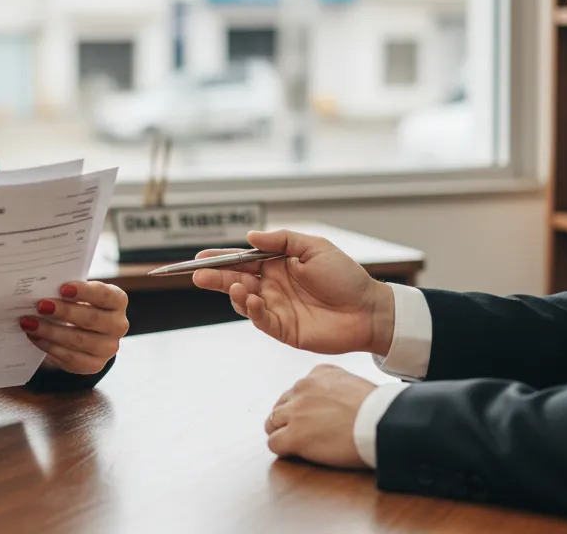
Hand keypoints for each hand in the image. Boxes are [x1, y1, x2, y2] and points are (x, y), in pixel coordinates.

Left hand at [20, 280, 127, 374]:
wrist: (85, 332)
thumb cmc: (80, 305)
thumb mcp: (80, 294)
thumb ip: (68, 290)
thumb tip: (43, 288)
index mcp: (118, 301)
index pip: (105, 295)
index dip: (85, 291)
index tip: (63, 287)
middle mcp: (118, 325)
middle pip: (91, 319)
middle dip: (64, 312)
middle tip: (40, 306)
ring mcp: (108, 348)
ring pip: (78, 340)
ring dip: (50, 331)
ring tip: (29, 322)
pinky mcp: (95, 365)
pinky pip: (70, 357)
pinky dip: (49, 346)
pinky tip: (35, 337)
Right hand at [191, 229, 394, 355]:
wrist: (369, 310)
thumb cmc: (346, 277)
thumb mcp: (314, 248)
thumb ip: (282, 241)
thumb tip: (250, 237)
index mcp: (278, 265)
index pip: (243, 260)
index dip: (221, 259)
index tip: (200, 257)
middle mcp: (273, 286)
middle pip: (236, 280)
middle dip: (215, 277)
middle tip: (197, 275)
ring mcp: (277, 308)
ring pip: (244, 301)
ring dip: (235, 293)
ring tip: (236, 286)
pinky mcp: (283, 329)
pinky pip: (261, 320)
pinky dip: (252, 310)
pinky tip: (253, 300)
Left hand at [266, 364, 377, 469]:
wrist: (380, 423)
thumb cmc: (377, 409)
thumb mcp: (355, 384)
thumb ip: (337, 389)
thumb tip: (335, 405)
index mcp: (319, 373)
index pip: (298, 389)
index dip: (302, 406)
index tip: (313, 417)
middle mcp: (303, 387)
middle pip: (281, 404)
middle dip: (288, 418)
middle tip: (300, 432)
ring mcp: (296, 411)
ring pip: (272, 422)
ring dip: (281, 433)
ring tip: (295, 444)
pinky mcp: (294, 435)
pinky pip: (274, 443)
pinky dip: (282, 449)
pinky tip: (295, 453)